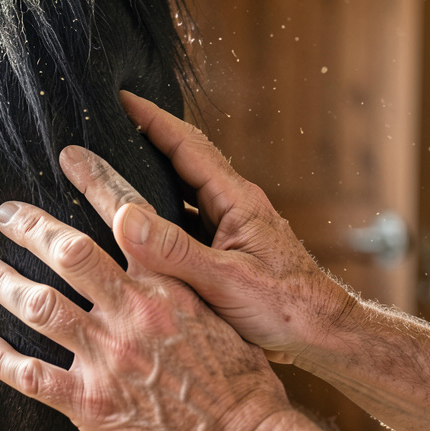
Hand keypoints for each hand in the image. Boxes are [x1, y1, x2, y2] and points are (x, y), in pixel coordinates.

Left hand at [0, 190, 293, 430]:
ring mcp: (107, 357)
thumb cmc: (243, 385)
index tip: (69, 158)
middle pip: (68, 252)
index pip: (127, 218)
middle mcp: (132, 313)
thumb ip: (181, 290)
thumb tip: (160, 266)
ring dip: (2, 282)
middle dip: (30, 228)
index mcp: (167, 287)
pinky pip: (30, 374)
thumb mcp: (220, 320)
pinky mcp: (89, 403)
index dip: (95, 182)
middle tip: (5, 214)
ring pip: (39, 305)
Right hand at [103, 91, 353, 364]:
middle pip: (183, 160)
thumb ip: (173, 251)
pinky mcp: (232, 250)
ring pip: (184, 192)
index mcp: (236, 200)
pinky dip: (162, 216)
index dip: (150, 118)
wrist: (322, 334)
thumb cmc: (285, 306)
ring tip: (113, 172)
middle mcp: (235, 205)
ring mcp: (234, 227)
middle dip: (145, 139)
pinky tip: (140, 229)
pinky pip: (189, 221)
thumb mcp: (225, 280)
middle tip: (107, 128)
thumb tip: (125, 216)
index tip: (118, 97)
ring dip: (151, 180)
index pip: (187, 144)